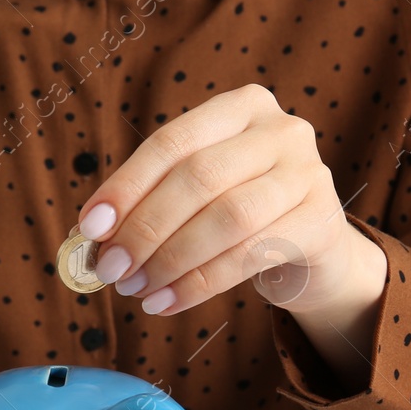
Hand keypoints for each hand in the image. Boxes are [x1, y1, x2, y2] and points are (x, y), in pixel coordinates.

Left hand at [76, 85, 387, 382]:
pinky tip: (167, 302)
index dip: (127, 185)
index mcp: (242, 107)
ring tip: (136, 289)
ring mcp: (308, 173)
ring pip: (227, 218)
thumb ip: (148, 203)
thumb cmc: (242, 216)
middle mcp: (281, 130)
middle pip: (199, 177)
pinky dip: (199, 284)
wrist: (312, 252)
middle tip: (111, 269)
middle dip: (146, 228)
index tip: (90, 227)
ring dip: (171, 260)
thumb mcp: (197, 197)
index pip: (173, 142)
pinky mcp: (321, 222)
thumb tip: (88, 235)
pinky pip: (250, 255)